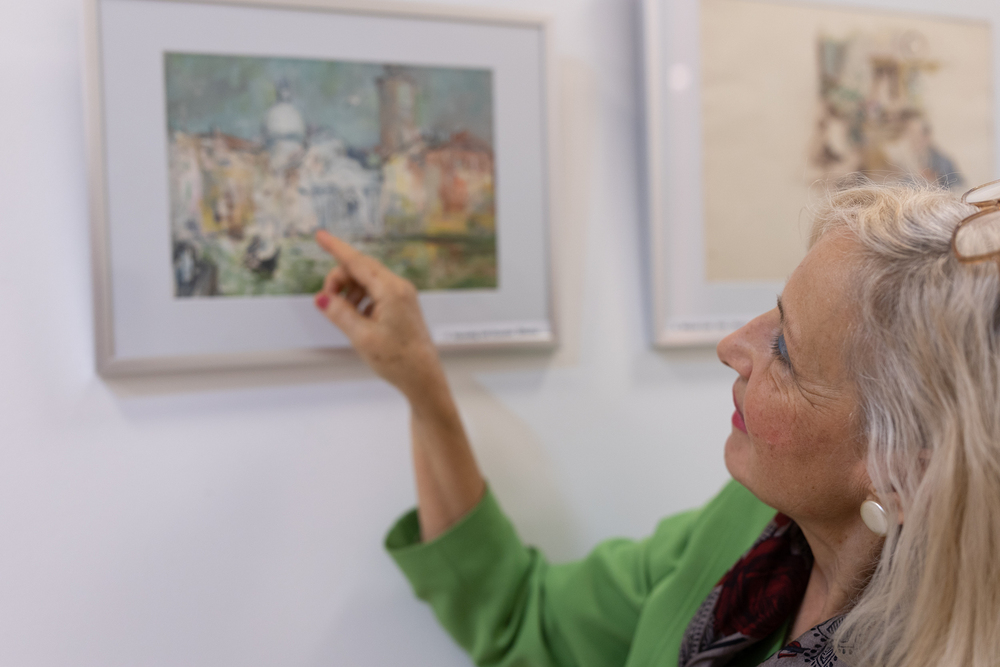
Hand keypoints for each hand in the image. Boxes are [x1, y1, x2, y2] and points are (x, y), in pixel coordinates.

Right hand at [313, 230, 444, 399]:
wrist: (423, 378)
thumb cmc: (397, 360)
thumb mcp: (362, 337)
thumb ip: (340, 313)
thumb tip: (321, 298)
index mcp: (391, 290)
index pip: (357, 262)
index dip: (336, 248)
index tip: (320, 235)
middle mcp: (399, 287)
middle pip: (360, 270)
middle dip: (339, 280)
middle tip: (327, 302)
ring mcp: (402, 296)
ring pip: (366, 281)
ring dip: (350, 293)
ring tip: (344, 316)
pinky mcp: (401, 305)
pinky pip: (375, 293)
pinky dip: (361, 301)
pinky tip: (357, 320)